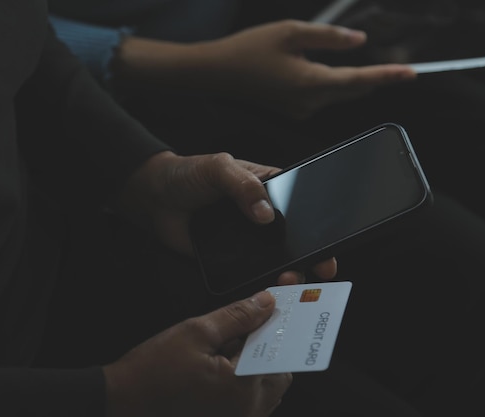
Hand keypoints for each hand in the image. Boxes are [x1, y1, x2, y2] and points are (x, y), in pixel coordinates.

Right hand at [103, 290, 290, 416]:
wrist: (121, 403)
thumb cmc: (153, 372)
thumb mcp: (197, 332)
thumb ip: (238, 316)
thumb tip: (266, 303)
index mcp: (245, 389)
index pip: (282, 352)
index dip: (279, 326)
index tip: (274, 307)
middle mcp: (248, 411)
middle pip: (276, 371)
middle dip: (264, 345)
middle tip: (240, 328)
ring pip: (262, 385)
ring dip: (252, 362)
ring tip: (221, 348)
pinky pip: (247, 398)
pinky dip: (240, 378)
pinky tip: (216, 364)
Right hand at [112, 20, 415, 119]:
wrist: (217, 73)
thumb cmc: (249, 49)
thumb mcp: (290, 32)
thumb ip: (328, 38)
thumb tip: (358, 43)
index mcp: (309, 82)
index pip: (358, 81)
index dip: (387, 76)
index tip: (411, 73)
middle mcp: (308, 102)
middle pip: (353, 92)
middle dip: (376, 79)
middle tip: (401, 69)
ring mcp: (301, 110)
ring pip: (339, 95)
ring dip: (353, 81)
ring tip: (365, 69)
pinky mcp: (294, 110)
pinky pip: (322, 97)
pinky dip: (333, 85)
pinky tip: (323, 70)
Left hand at [117, 151, 336, 280]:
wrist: (155, 199)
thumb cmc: (188, 174)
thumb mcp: (219, 168)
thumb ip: (243, 185)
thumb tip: (266, 214)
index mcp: (269, 189)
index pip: (303, 205)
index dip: (319, 222)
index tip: (330, 239)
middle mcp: (264, 217)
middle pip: (296, 238)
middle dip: (311, 254)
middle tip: (320, 267)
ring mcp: (250, 241)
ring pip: (276, 259)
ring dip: (287, 272)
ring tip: (288, 279)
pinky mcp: (232, 260)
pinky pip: (250, 274)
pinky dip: (260, 283)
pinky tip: (266, 290)